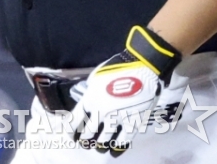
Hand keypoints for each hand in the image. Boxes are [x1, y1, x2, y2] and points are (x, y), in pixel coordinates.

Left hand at [73, 26, 180, 153]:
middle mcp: (101, 112)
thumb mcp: (97, 76)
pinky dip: (116, 149)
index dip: (71, 132)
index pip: (74, 122)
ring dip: (99, 145)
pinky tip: (113, 150)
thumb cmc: (119, 67)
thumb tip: (87, 104)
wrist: (145, 66)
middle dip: (85, 140)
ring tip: (99, 145)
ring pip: (103, 142)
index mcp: (90, 99)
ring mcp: (117, 119)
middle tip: (86, 141)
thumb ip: (90, 92)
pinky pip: (122, 142)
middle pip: (87, 135)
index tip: (72, 135)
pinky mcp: (133, 123)